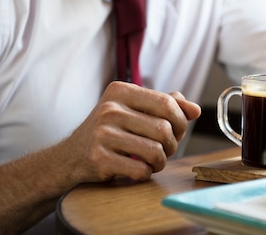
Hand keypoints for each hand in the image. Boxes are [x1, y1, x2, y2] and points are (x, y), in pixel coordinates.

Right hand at [64, 81, 200, 181]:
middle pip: (164, 129)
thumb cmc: (109, 130)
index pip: (166, 102)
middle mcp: (110, 109)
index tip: (177, 130)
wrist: (70, 156)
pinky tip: (138, 169)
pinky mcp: (99, 158)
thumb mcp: (132, 110)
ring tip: (154, 161)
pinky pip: (140, 170)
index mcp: (120, 91)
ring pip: (155, 151)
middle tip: (165, 149)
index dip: (180, 120)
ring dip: (161, 161)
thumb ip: (163, 105)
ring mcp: (102, 134)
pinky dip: (146, 174)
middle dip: (172, 144)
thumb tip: (195, 110)